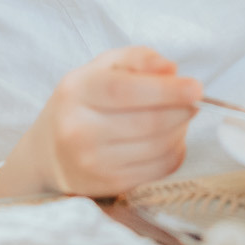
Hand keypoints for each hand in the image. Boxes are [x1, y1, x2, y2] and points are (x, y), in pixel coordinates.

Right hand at [0, 48, 201, 199]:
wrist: (48, 152)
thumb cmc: (84, 102)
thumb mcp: (103, 67)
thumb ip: (138, 59)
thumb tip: (170, 69)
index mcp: (77, 92)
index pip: (126, 90)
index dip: (167, 90)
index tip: (196, 88)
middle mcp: (78, 130)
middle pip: (149, 123)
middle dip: (182, 110)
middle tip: (193, 100)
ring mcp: (92, 162)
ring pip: (158, 147)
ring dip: (180, 130)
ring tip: (178, 117)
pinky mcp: (108, 185)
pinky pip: (159, 168)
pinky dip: (175, 151)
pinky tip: (168, 139)